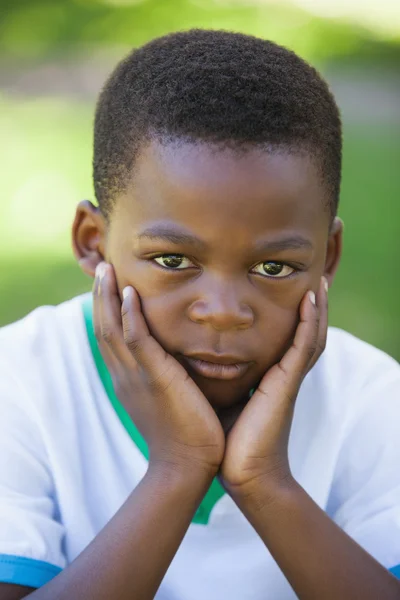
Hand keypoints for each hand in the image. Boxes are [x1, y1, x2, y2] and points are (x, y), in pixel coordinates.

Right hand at [93, 262, 224, 475]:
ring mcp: (136, 376)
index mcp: (129, 379)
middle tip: (101, 269)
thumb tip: (182, 359)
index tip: (110, 286)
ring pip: (112, 329)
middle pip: (104, 328)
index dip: (107, 311)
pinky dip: (129, 316)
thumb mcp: (170, 399)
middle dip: (101, 297)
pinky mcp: (154, 378)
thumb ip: (169, 376)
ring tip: (106, 271)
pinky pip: (135, 340)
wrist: (189, 466)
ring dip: (108, 298)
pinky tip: (129, 293)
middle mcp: (125, 375)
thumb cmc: (188, 434)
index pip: (111, 338)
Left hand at [220, 277, 327, 494]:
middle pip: (303, 332)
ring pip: (310, 334)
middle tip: (313, 278)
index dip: (289, 315)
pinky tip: (310, 299)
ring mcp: (287, 378)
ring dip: (316, 308)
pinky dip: (310, 322)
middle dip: (310, 306)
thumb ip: (216, 378)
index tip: (285, 291)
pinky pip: (304, 346)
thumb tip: (194, 360)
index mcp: (268, 376)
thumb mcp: (222, 398)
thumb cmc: (228, 440)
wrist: (243, 474)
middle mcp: (282, 373)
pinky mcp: (287, 384)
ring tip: (318, 281)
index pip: (283, 338)